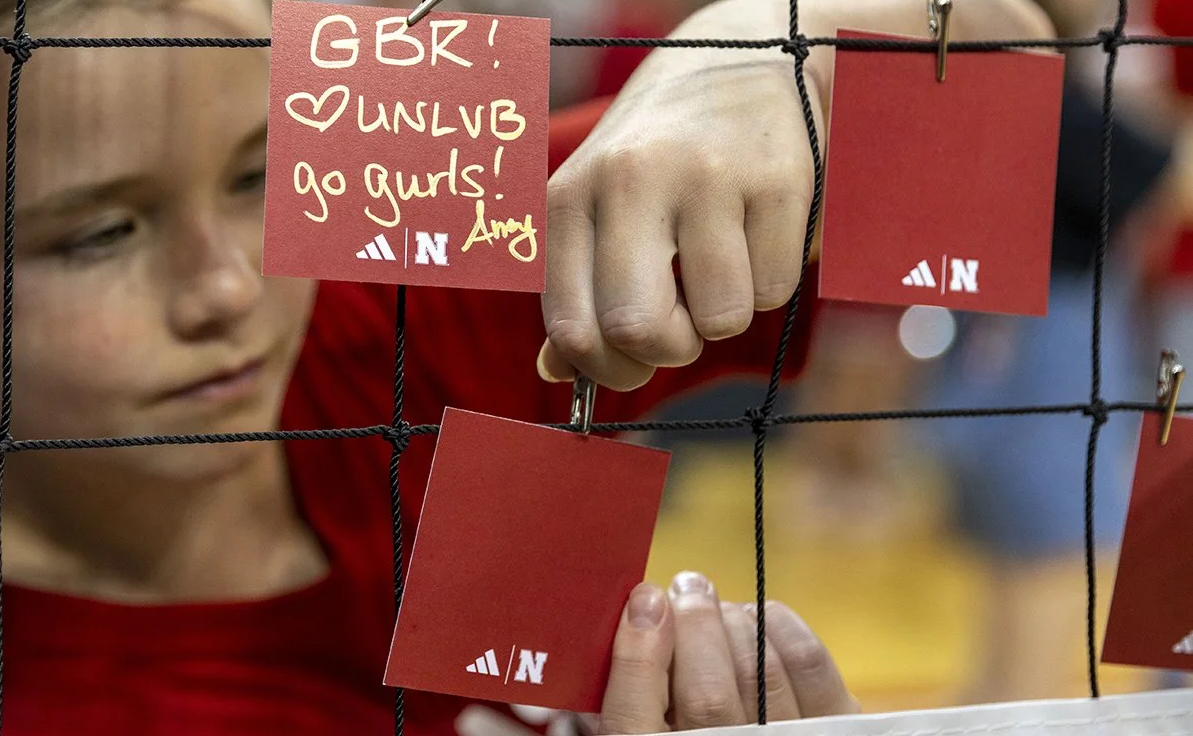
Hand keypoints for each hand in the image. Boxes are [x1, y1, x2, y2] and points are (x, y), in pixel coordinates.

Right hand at [453, 572, 857, 734]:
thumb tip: (470, 714)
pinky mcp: (836, 734)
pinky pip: (814, 674)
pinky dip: (783, 630)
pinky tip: (759, 614)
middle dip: (692, 624)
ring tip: (710, 598)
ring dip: (732, 622)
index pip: (638, 721)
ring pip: (758, 677)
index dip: (638, 656)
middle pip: (707, 694)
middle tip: (680, 584)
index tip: (642, 599)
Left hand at [540, 50, 818, 392]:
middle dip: (666, 351)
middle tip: (682, 324)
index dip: (606, 369)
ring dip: (725, 314)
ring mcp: (705, 177)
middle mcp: (629, 180)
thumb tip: (556, 373)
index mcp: (571, 195)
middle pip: (636, 330)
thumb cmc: (657, 156)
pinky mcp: (777, 179)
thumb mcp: (599, 207)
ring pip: (718, 320)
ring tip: (720, 258)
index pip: (571, 328)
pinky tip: (756, 230)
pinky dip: (768, 281)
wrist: (739, 59)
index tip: (629, 359)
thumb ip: (575, 289)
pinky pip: (774, 290)